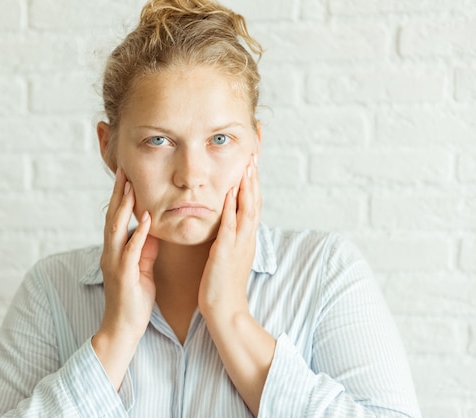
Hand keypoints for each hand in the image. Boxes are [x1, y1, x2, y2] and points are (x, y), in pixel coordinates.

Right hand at [96, 168, 158, 346]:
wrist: (123, 328)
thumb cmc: (134, 299)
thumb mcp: (142, 268)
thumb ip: (145, 248)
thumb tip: (151, 228)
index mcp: (115, 251)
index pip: (116, 217)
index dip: (120, 196)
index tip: (127, 175)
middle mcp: (110, 253)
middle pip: (112, 216)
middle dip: (118, 193)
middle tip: (123, 170)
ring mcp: (114, 264)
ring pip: (116, 229)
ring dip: (123, 207)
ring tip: (130, 186)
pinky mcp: (124, 276)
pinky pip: (131, 250)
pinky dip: (138, 233)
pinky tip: (145, 219)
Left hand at [198, 154, 260, 316]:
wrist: (225, 309)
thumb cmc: (222, 285)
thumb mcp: (228, 256)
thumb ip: (229, 239)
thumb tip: (227, 225)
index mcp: (246, 239)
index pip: (252, 206)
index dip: (253, 185)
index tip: (251, 165)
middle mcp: (247, 239)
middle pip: (254, 203)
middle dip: (254, 178)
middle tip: (254, 156)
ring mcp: (239, 245)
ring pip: (247, 210)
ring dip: (248, 188)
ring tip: (247, 166)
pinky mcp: (227, 252)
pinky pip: (231, 226)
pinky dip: (232, 208)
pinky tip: (231, 192)